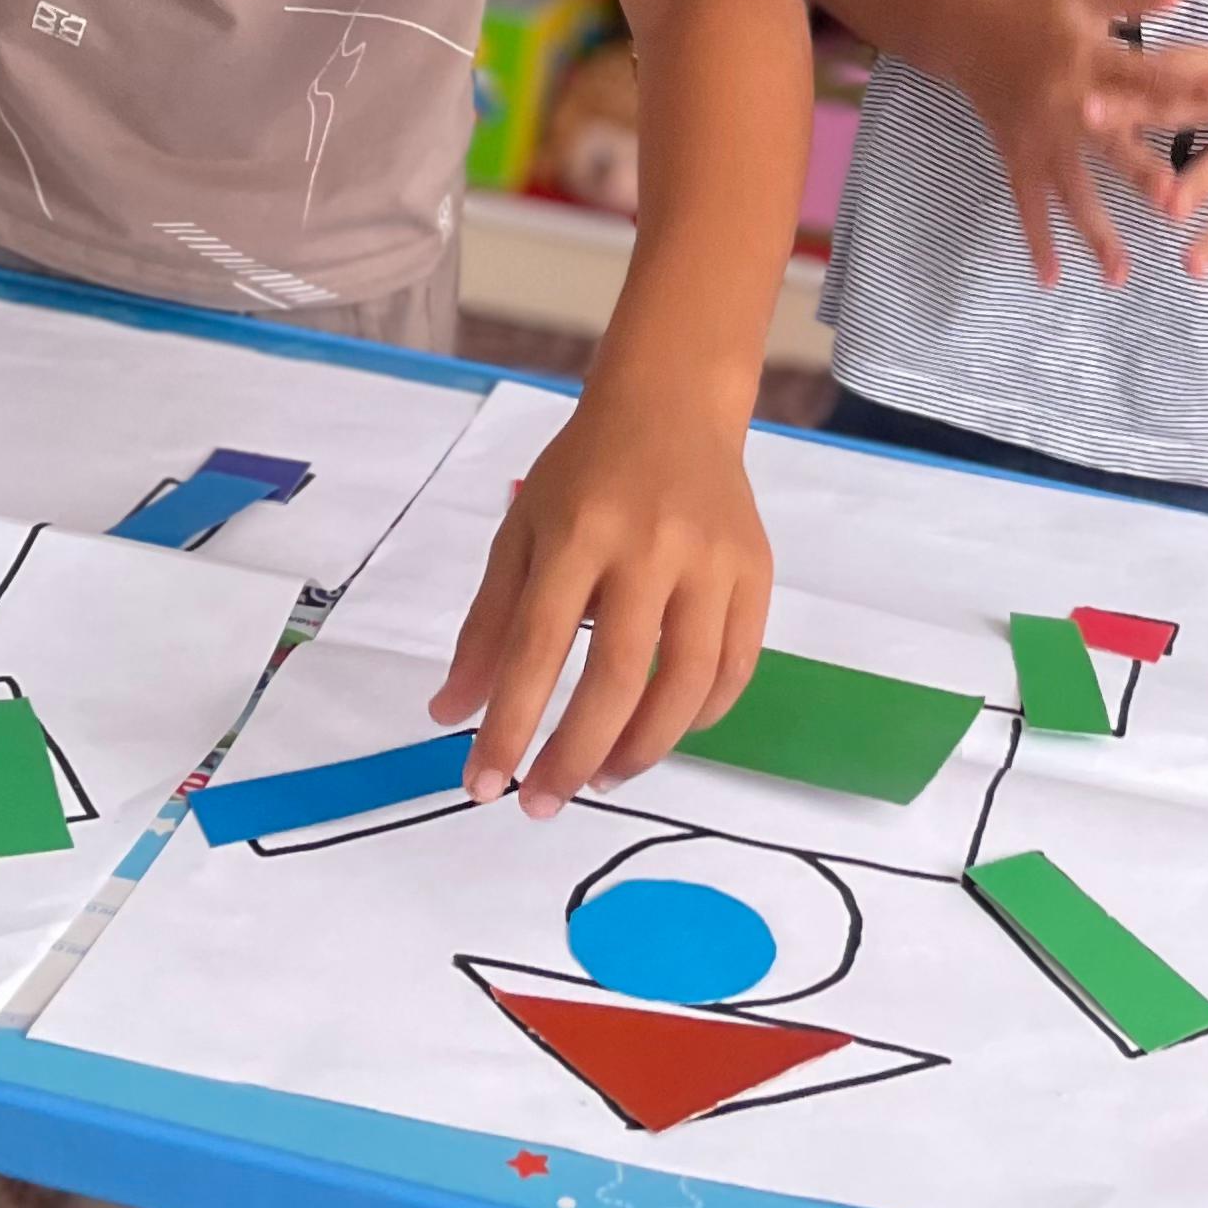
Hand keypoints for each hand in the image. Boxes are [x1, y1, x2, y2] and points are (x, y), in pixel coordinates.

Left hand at [430, 375, 772, 816]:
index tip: (481, 783)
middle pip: (617, 677)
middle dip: (575, 755)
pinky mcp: (757, 572)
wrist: (675, 404)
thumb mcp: (522, 531)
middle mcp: (651, 546)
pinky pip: (734, 668)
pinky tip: (661, 732)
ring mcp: (713, 560)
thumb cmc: (585, 473)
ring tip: (603, 778)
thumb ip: (488, 624)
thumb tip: (451, 715)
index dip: (508, 723)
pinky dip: (699, 717)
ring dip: (641, 751)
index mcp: (579, 530)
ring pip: (686, 684)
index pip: (538, 645)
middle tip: (543, 802)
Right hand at [965, 0, 1187, 287]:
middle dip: (1143, 173)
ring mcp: (1039, 138)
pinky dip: (1037, 241)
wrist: (968, 29)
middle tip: (1177, 204)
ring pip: (1071, 190)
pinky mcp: (1017, 157)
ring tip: (1121, 274)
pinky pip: (1028, 204)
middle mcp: (1066, 105)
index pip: (1149, 78)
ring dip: (1095, 232)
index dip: (1190, 91)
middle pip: (1111, 143)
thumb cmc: (1039, 11)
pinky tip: (1052, 279)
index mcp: (1091, 60)